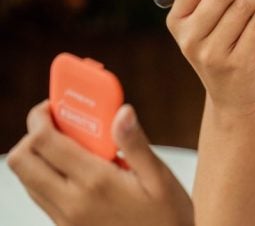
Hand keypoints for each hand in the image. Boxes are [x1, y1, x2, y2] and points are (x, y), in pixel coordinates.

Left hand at [8, 101, 193, 225]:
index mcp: (95, 182)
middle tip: (60, 124)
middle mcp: (71, 202)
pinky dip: (47, 175)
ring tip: (73, 146)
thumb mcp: (160, 178)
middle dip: (33, 135)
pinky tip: (78, 169)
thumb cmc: (167, 217)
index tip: (54, 105)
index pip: (44, 141)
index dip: (41, 116)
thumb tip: (122, 111)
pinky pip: (39, 195)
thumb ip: (136, 143)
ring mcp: (64, 218)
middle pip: (21, 160)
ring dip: (40, 156)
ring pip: (26, 178)